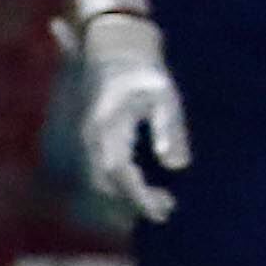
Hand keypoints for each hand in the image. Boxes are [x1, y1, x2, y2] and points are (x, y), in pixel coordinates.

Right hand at [76, 11, 186, 223]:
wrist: (117, 54)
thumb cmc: (146, 74)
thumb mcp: (166, 96)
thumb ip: (169, 129)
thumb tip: (176, 166)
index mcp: (109, 127)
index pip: (118, 171)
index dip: (137, 196)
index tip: (161, 211)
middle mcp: (93, 138)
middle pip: (105, 183)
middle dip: (134, 202)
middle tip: (169, 208)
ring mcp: (89, 141)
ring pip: (101, 182)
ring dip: (128, 198)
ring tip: (165, 202)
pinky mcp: (94, 143)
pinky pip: (102, 174)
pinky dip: (122, 188)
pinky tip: (148, 190)